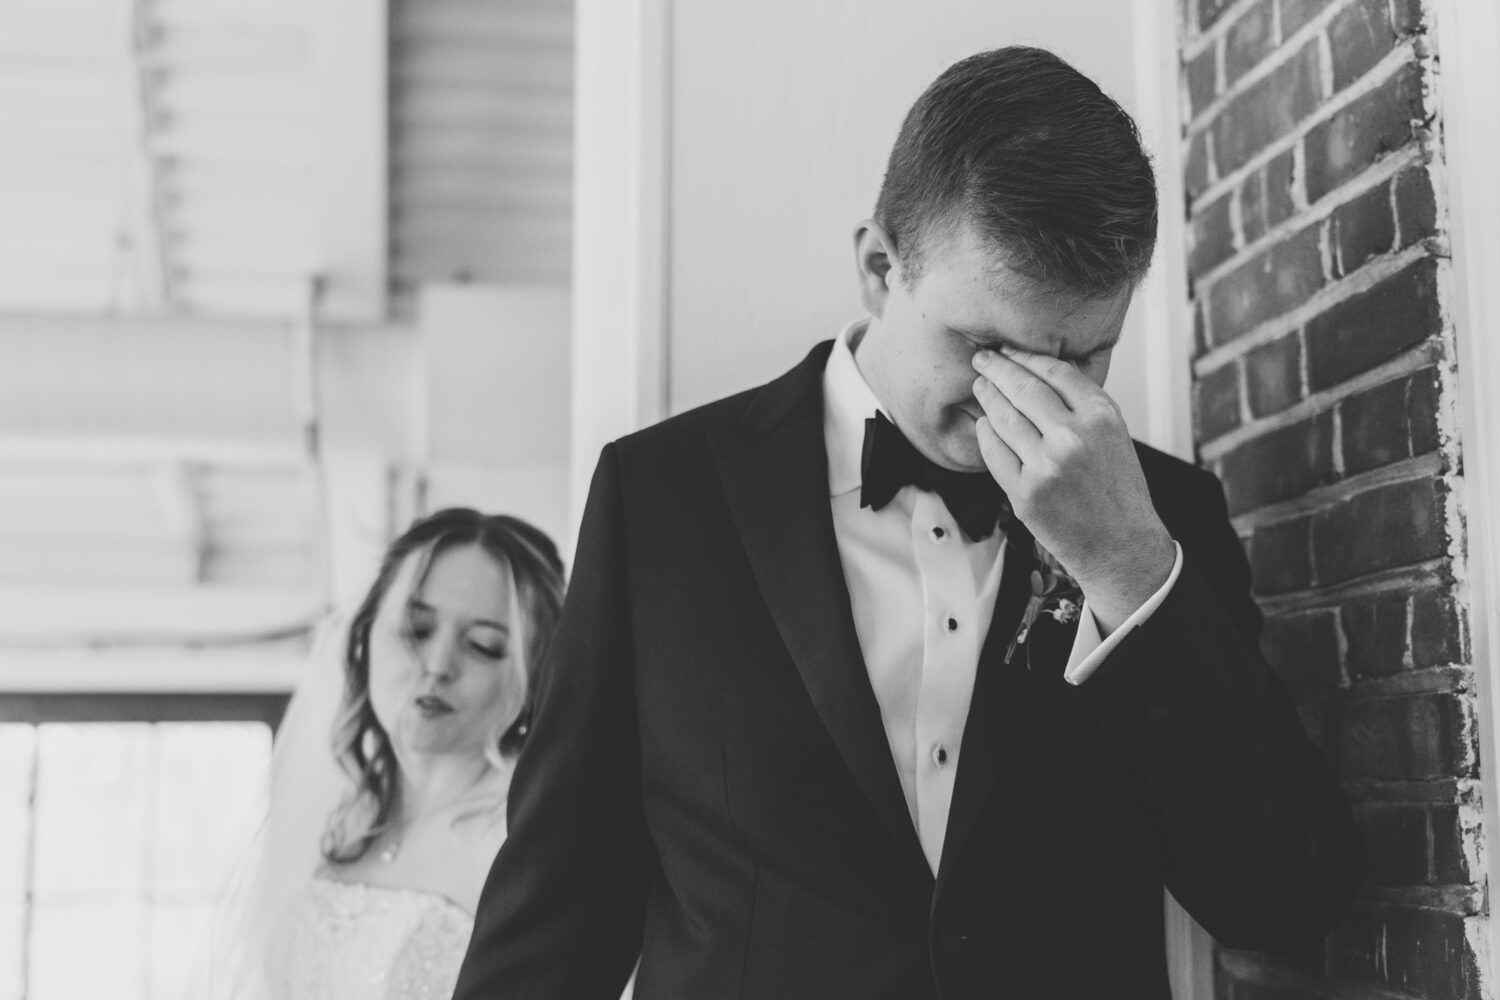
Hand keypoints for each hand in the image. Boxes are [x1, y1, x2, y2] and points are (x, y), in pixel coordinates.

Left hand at [971, 347, 1174, 634]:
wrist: (1121, 546)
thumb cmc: (1118, 491)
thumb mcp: (1115, 436)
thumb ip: (1082, 406)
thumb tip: (1037, 374)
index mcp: (1102, 416)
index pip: (1055, 371)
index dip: (1025, 356)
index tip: (1008, 350)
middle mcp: (1074, 436)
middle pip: (1023, 388)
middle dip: (997, 369)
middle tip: (982, 358)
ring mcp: (1046, 465)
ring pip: (1004, 418)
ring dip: (987, 397)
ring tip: (980, 386)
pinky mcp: (1025, 492)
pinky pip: (994, 454)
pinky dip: (986, 435)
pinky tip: (983, 424)